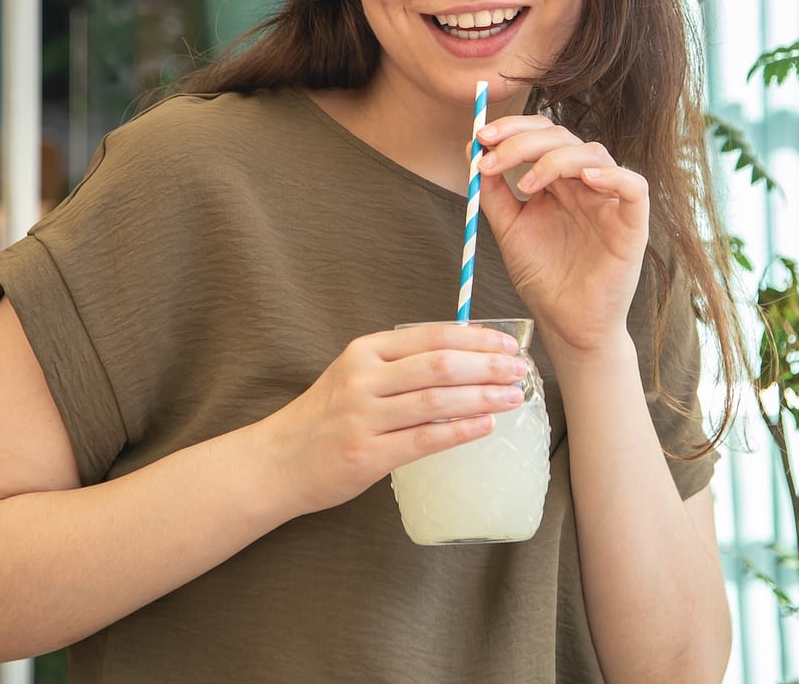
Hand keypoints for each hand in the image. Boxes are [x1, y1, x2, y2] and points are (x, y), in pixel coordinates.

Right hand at [262, 324, 528, 513]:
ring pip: (435, 401)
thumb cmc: (326, 417)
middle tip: (520, 370)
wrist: (278, 461)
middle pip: (438, 365)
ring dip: (481, 397)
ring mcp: (363, 417)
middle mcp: (363, 379)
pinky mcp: (366, 455)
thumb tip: (464, 358)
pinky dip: (459, 432)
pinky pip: (423, 440)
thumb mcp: (355, 375)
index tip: (507, 343)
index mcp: (364, 351)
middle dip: (486, 365)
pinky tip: (485, 427)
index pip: (430, 336)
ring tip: (512, 397)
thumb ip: (399, 365)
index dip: (474, 338)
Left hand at [475, 115, 648, 356]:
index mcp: (558, 182)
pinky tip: (585, 179)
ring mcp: (609, 201)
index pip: (541, 136)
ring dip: (554, 159)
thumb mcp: (508, 229)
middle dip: (523, 140)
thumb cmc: (543, 279)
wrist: (565, 325)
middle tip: (491, 155)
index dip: (513, 129)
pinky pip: (635, 187)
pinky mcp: (633, 224)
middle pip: (562, 138)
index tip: (480, 137)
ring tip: (525, 185)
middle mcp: (585, 184)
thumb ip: (492, 191)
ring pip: (594, 153)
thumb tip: (470, 148)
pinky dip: (613, 176)